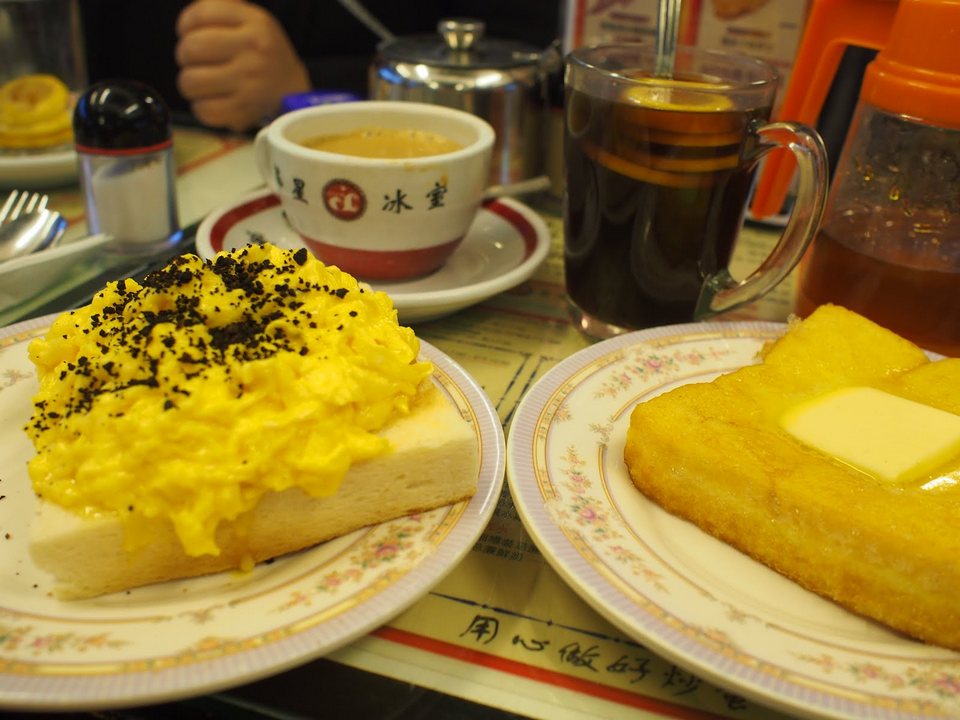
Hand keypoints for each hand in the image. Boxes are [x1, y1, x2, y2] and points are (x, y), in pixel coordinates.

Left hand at [175, 0, 309, 130]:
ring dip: (189, 82)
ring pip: (191, 81)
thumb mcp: (250, 19)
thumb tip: (193, 14)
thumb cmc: (261, 51)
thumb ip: (223, 5)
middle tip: (195, 61)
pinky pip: (203, 110)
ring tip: (200, 81)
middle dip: (185, 55)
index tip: (189, 33)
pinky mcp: (244, 110)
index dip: (185, 24)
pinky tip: (210, 100)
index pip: (201, 14)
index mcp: (255, 22)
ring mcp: (250, 82)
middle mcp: (254, 50)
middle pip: (191, 48)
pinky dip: (201, 107)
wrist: (291, 88)